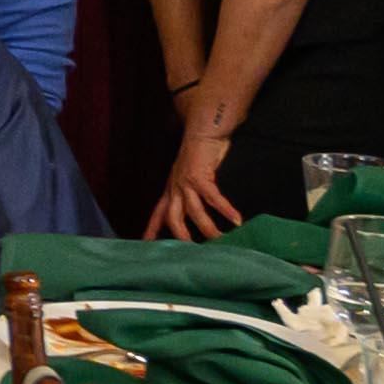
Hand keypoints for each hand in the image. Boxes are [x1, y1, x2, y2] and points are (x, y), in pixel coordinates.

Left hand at [145, 123, 245, 240]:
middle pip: (173, 218)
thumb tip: (199, 214)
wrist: (202, 131)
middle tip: (194, 252)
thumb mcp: (188, 178)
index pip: (159, 214)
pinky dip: (225, 209)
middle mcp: (175, 188)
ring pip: (194, 212)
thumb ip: (190, 195)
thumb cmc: (198, 156)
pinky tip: (237, 220)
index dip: (153, 229)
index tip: (147, 244)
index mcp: (171, 190)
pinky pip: (212, 197)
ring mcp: (186, 183)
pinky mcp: (200, 176)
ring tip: (222, 241)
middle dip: (181, 236)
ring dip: (208, 228)